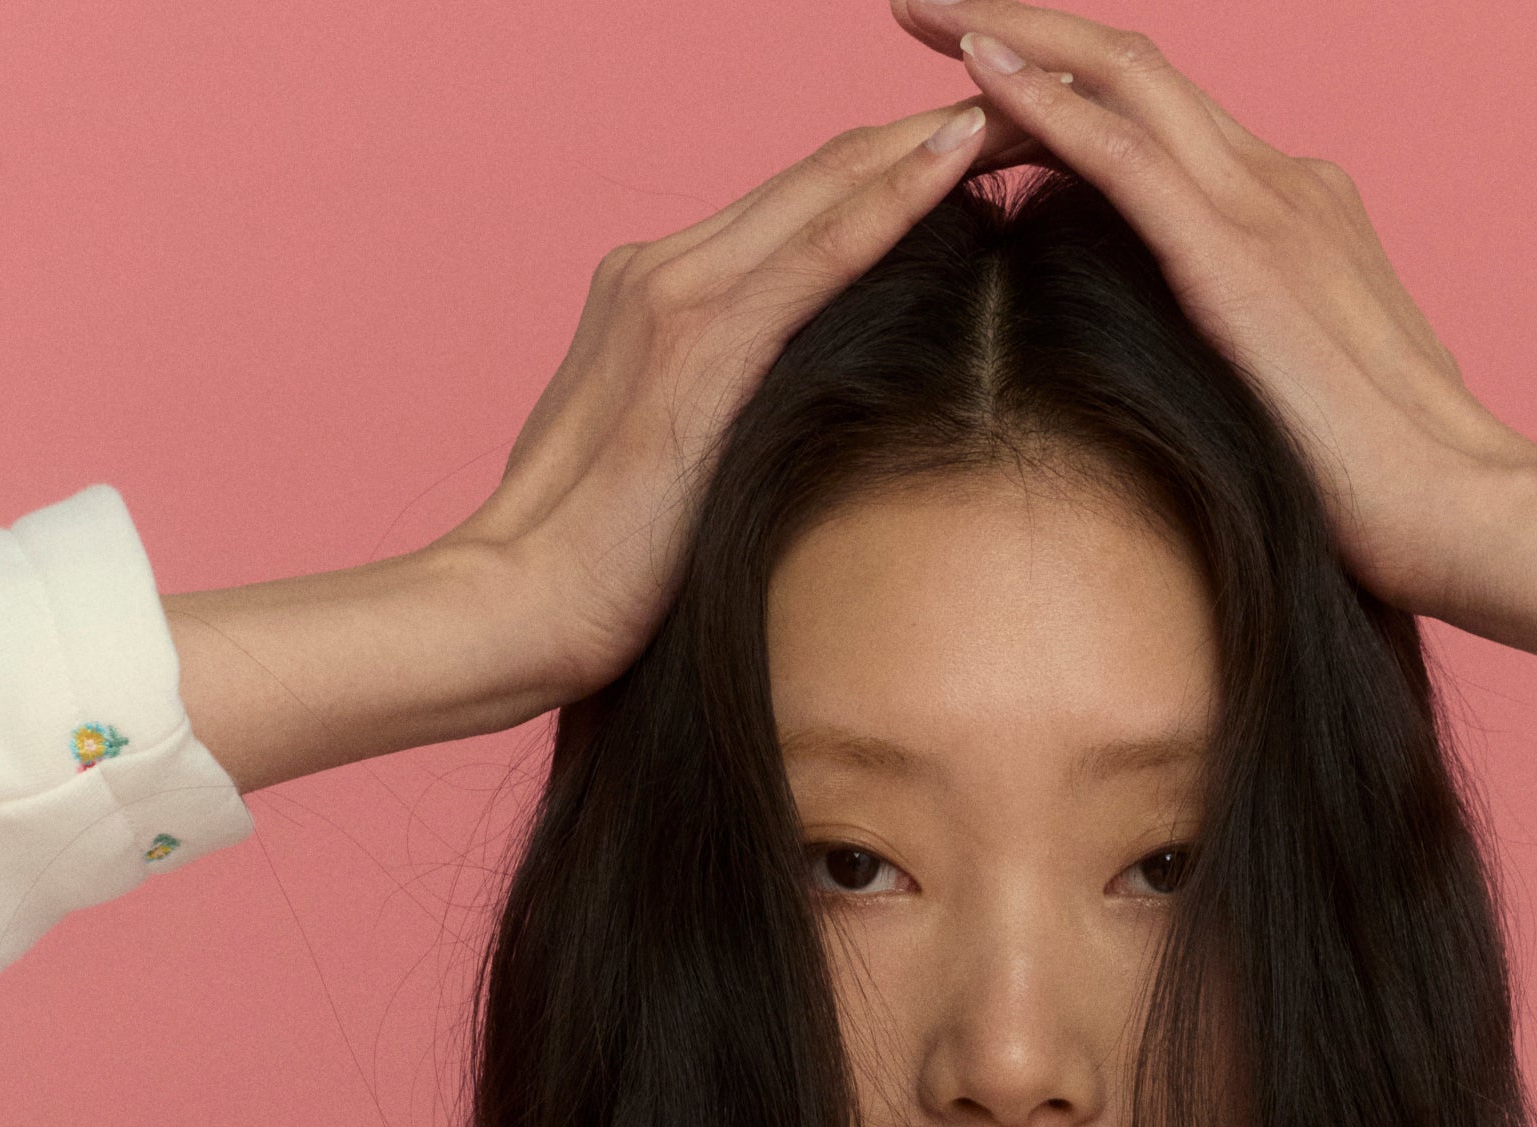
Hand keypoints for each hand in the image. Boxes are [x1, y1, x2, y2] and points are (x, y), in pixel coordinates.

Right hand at [435, 95, 1046, 710]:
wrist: (507, 612)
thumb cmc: (589, 581)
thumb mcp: (675, 483)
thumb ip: (731, 436)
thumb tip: (795, 460)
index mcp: (657, 297)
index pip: (796, 213)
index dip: (889, 175)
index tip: (979, 157)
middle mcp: (664, 270)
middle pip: (821, 174)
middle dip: (927, 134)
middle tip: (1029, 105)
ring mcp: (673, 292)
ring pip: (825, 187)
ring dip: (929, 143)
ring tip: (1024, 111)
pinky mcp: (697, 344)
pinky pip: (813, 251)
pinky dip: (890, 199)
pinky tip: (956, 162)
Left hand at [890, 2, 1536, 633]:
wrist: (1460, 506)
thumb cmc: (1387, 488)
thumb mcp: (1307, 397)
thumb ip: (1250, 358)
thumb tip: (1203, 391)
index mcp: (1296, 210)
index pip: (1166, 113)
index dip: (1074, 79)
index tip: (992, 68)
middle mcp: (1279, 181)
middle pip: (1132, 64)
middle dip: (1026, 22)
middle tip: (929, 4)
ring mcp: (1261, 206)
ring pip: (1119, 77)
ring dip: (1016, 35)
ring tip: (928, 11)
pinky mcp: (1235, 256)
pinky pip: (1123, 152)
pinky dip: (1047, 104)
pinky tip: (980, 74)